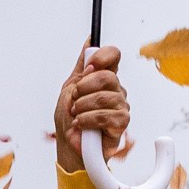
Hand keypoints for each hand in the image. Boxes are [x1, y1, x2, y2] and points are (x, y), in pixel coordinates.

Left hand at [55, 45, 130, 172]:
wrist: (68, 148)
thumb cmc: (69, 121)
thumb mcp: (69, 88)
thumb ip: (81, 66)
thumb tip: (90, 41)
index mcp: (104, 79)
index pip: (114, 55)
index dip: (103, 55)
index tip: (89, 65)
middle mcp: (116, 90)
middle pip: (107, 76)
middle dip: (83, 88)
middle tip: (74, 100)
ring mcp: (120, 107)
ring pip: (105, 96)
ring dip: (82, 107)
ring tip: (76, 115)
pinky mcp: (121, 125)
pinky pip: (106, 116)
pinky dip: (88, 120)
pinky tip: (81, 125)